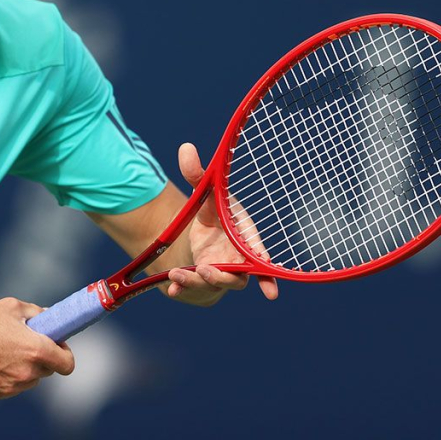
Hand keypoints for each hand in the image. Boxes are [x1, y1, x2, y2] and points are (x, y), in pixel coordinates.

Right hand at [0, 298, 74, 398]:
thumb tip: (52, 319)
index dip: (65, 353)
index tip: (57, 345)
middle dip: (43, 357)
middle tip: (28, 342)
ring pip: (31, 378)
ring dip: (27, 367)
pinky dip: (11, 375)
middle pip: (49, 370)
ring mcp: (12, 386)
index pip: (67, 363)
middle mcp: (27, 372)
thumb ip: (38, 313)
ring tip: (7, 350)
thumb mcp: (13, 307)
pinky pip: (14, 385)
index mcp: (35, 350)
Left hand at [164, 143, 279, 305]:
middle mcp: (236, 261)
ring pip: (214, 286)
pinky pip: (196, 291)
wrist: (199, 235)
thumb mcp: (205, 196)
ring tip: (176, 275)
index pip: (257, 255)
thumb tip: (185, 148)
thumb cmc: (214, 215)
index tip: (269, 286)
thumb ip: (197, 176)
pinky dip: (184, 291)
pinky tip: (171, 289)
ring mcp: (220, 274)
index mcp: (243, 238)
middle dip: (222, 278)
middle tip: (205, 269)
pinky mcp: (204, 283)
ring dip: (197, 282)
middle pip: (236, 278)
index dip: (265, 271)